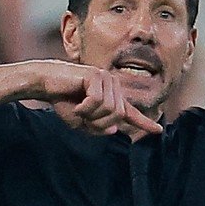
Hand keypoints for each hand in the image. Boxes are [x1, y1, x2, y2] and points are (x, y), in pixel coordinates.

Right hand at [29, 60, 162, 136]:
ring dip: (90, 115)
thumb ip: (98, 128)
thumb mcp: (82, 123)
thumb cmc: (63, 101)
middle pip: (117, 115)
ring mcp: (107, 78)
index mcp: (112, 97)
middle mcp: (113, 86)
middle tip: (83, 118)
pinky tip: (76, 104)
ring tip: (79, 109)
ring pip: (109, 109)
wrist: (45, 84)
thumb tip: (114, 129)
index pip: (130, 112)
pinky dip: (84, 108)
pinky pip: (97, 101)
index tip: (159, 130)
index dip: (144, 123)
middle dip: (99, 123)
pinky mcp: (97, 75)